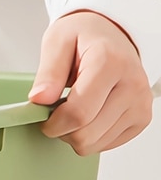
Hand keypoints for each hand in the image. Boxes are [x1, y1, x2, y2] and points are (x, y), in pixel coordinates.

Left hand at [29, 10, 153, 155]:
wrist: (111, 35)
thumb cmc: (83, 37)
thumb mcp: (57, 42)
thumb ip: (48, 72)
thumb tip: (39, 99)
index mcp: (111, 64)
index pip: (78, 113)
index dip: (53, 124)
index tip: (42, 117)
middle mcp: (132, 85)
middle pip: (86, 134)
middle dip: (61, 130)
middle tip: (55, 112)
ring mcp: (140, 104)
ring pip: (96, 143)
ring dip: (76, 134)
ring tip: (73, 109)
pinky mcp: (141, 118)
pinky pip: (107, 144)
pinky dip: (91, 135)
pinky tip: (89, 115)